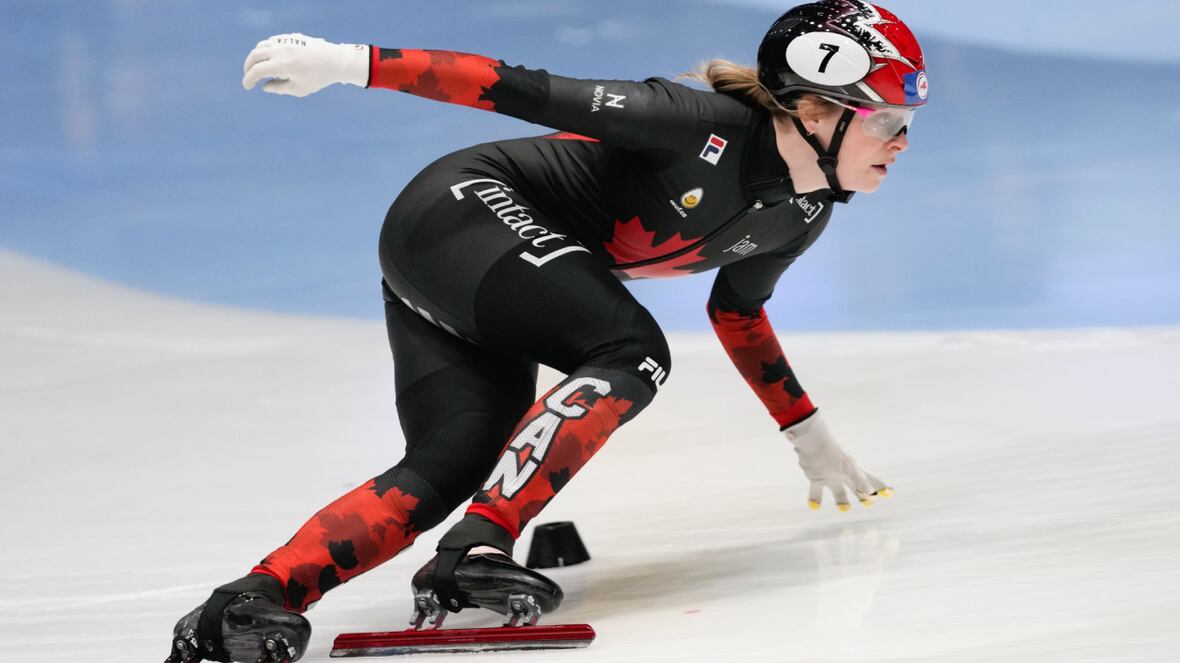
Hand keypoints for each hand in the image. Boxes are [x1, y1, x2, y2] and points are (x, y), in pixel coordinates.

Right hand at [242, 33, 368, 96]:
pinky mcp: (290, 37)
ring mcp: (285, 42)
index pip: (257, 71)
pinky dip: (266, 49)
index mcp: (282, 65)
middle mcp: (280, 51)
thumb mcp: (298, 89)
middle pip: (255, 55)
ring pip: (262, 46)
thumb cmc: (318, 78)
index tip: (247, 87)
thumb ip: (279, 88)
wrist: (335, 61)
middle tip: (249, 76)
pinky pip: (272, 41)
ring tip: (258, 67)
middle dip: (248, 66)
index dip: (249, 79)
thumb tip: (265, 86)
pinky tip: (269, 58)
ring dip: (256, 57)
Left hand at [783, 410, 891, 511]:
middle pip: (856, 488)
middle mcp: (843, 474)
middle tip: (868, 504)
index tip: (890, 492)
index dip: (880, 486)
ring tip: (844, 508)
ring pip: (838, 491)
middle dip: (863, 496)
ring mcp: (830, 476)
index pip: (870, 480)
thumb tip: (872, 495)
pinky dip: (815, 499)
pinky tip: (813, 507)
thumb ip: (859, 481)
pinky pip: (816, 491)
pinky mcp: (816, 477)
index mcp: (853, 470)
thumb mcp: (848, 467)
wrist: (812, 442)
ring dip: (841, 501)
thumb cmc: (832, 453)